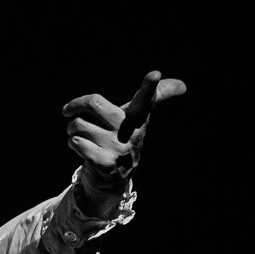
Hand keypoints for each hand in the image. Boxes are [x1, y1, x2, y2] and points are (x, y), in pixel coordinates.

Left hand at [63, 71, 186, 205]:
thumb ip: (150, 98)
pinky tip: (84, 151)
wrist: (111, 179)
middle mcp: (131, 132)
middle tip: (70, 113)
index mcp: (138, 117)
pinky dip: (73, 144)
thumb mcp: (135, 118)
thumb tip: (183, 85)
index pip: (146, 99)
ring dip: (71, 130)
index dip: (150, 86)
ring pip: (79, 124)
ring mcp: (118, 148)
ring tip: (83, 137)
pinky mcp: (105, 163)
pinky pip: (76, 142)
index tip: (154, 74)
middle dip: (75, 106)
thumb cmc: (120, 140)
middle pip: (95, 102)